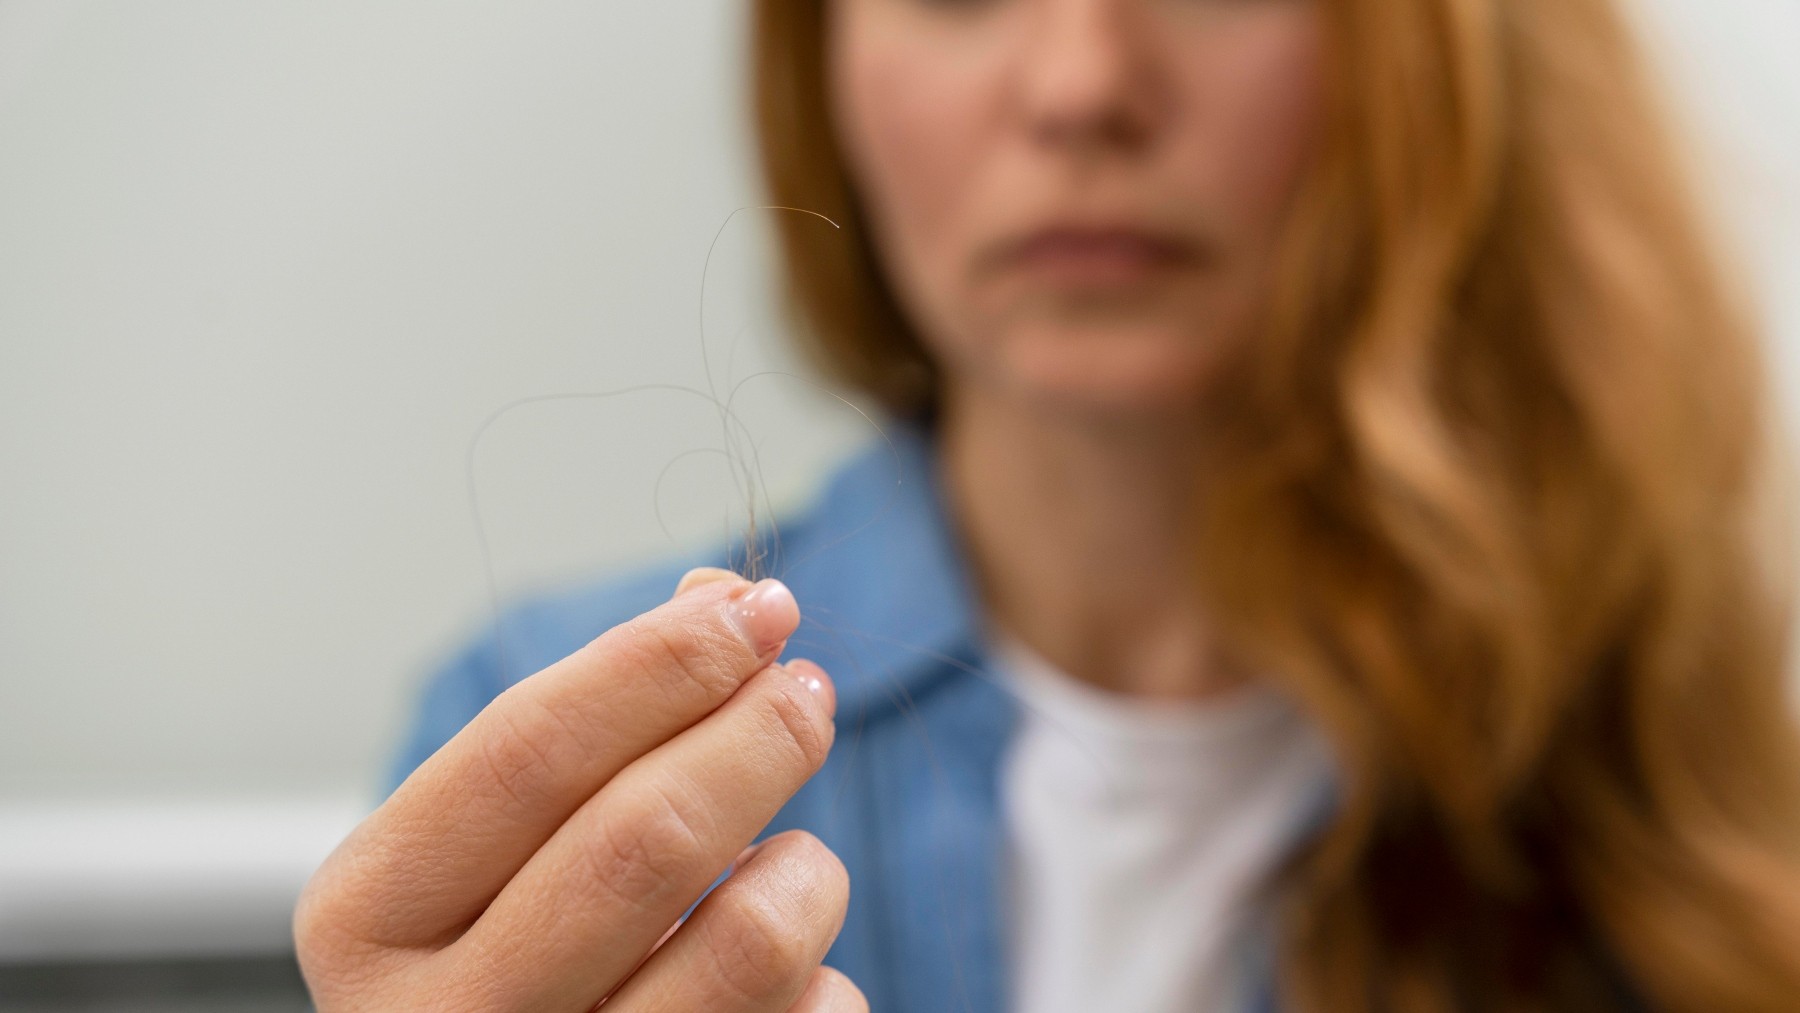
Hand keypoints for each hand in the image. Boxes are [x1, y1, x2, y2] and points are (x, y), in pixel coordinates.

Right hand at [294, 568, 863, 1010]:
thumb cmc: (513, 949)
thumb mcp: (505, 840)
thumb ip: (600, 716)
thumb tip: (722, 600)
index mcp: (368, 918)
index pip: (529, 751)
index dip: (658, 663)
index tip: (754, 608)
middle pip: (645, 839)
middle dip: (754, 737)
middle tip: (805, 691)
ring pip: (749, 943)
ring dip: (803, 871)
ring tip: (792, 859)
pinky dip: (817, 976)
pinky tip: (775, 978)